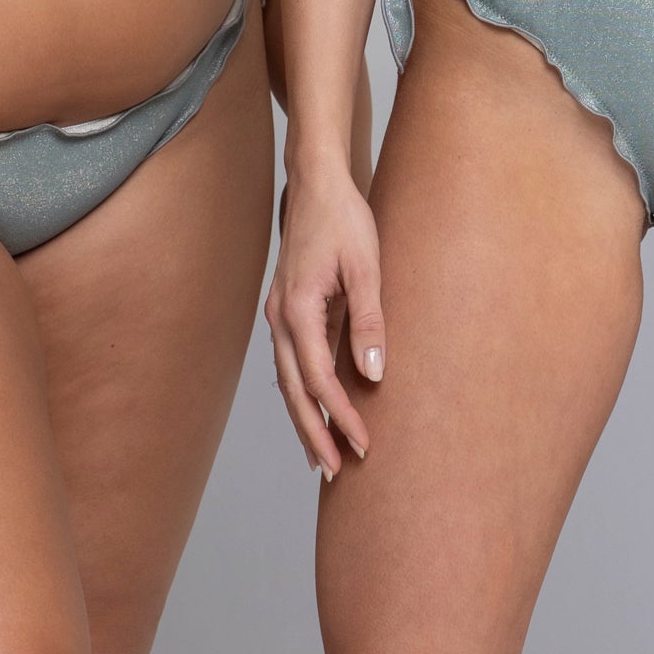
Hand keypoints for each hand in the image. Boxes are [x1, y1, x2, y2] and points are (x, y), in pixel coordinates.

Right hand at [265, 155, 384, 479]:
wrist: (317, 180)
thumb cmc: (344, 217)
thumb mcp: (366, 266)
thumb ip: (370, 321)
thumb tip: (373, 376)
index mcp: (298, 309)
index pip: (320, 381)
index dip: (341, 417)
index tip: (364, 444)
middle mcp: (281, 316)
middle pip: (294, 390)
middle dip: (313, 433)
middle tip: (336, 472)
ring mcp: (280, 312)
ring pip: (289, 379)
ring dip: (304, 417)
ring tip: (323, 455)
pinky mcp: (288, 307)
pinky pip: (293, 360)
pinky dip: (303, 390)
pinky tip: (317, 407)